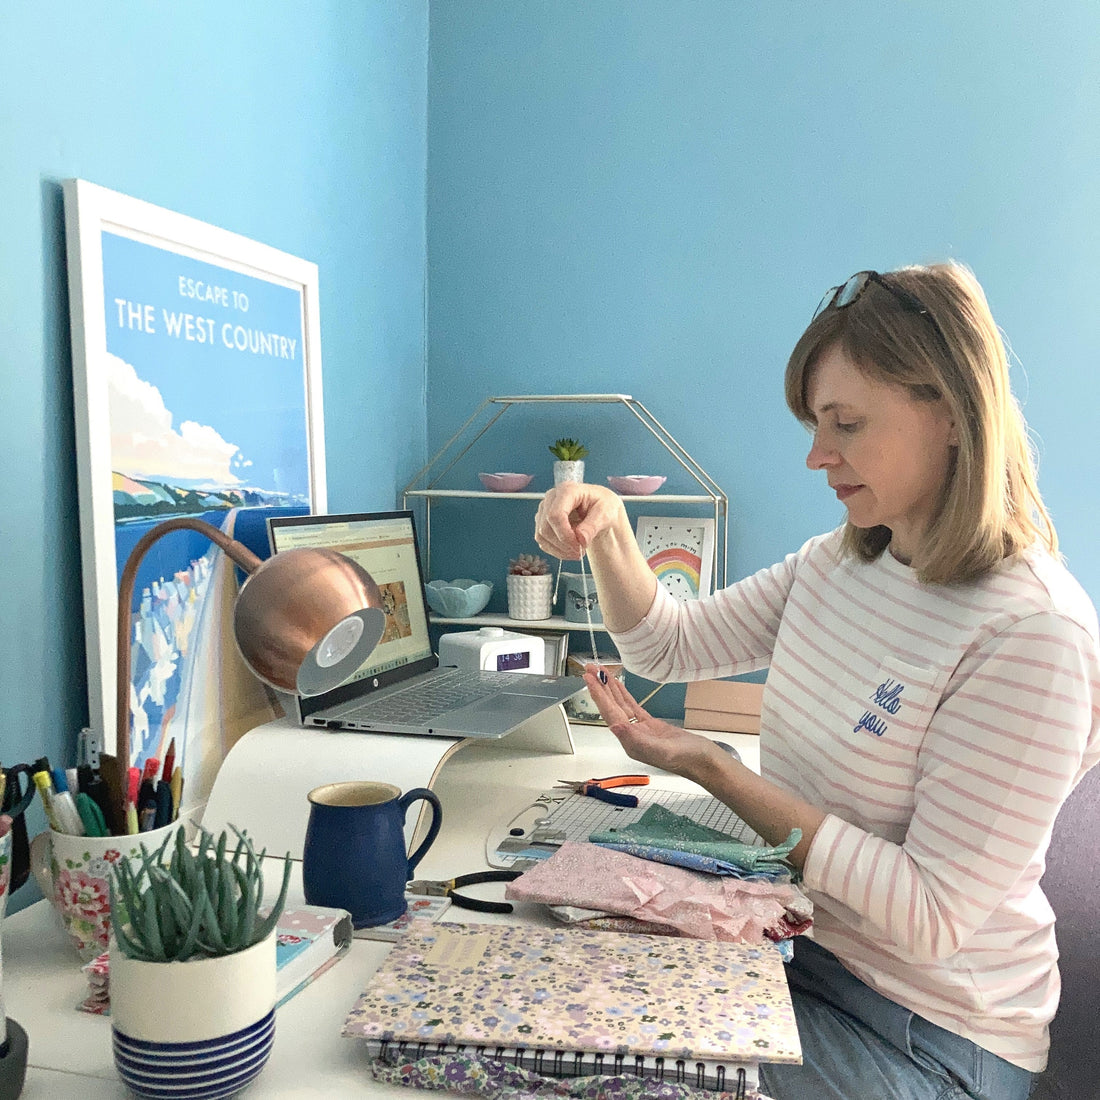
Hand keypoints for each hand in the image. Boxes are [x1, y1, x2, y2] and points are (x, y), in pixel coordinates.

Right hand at [534, 483, 626, 560]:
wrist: (600, 511)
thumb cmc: (604, 506)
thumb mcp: (606, 513)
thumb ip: (593, 525)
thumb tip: (580, 539)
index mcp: (567, 490)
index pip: (555, 515)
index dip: (565, 534)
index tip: (579, 546)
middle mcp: (551, 498)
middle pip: (546, 527)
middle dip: (563, 544)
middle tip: (580, 552)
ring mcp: (545, 510)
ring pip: (542, 536)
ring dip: (559, 549)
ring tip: (577, 552)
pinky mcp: (543, 522)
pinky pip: (543, 541)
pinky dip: (556, 551)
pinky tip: (570, 551)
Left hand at [582, 663, 713, 775]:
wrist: (706, 763)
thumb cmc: (689, 759)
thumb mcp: (663, 751)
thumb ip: (638, 740)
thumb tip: (615, 727)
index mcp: (631, 742)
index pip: (610, 714)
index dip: (599, 696)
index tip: (589, 679)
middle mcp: (632, 736)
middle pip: (611, 707)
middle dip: (599, 688)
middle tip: (589, 669)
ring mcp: (641, 730)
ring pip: (621, 705)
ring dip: (610, 689)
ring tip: (600, 672)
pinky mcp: (651, 726)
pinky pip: (633, 707)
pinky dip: (624, 695)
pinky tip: (618, 686)